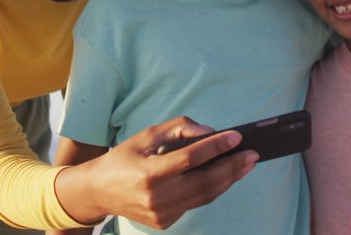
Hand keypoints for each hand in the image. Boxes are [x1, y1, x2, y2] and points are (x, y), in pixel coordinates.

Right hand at [56, 116, 256, 228]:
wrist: (98, 191)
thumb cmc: (124, 158)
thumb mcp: (146, 135)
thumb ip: (178, 129)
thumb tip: (209, 132)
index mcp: (148, 173)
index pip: (191, 159)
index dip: (216, 147)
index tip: (236, 137)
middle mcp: (156, 197)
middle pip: (205, 182)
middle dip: (233, 166)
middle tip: (252, 153)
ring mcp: (162, 213)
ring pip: (205, 196)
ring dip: (229, 179)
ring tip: (245, 164)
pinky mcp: (165, 222)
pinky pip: (195, 203)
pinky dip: (211, 188)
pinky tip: (224, 175)